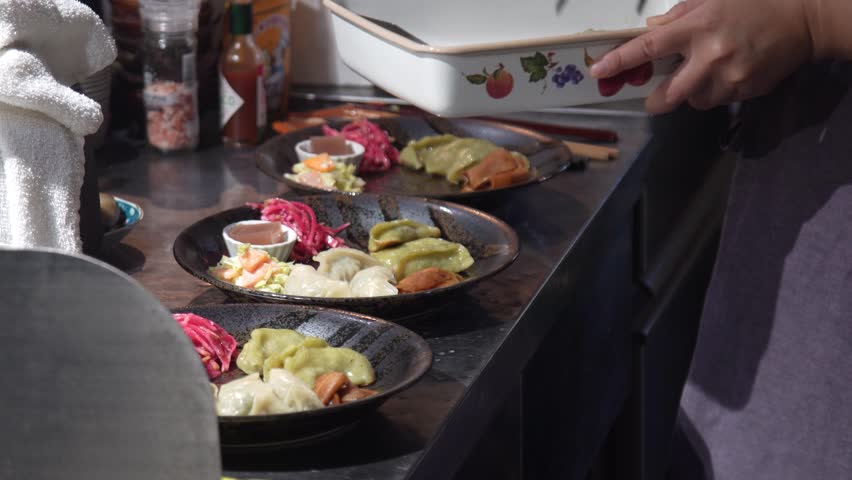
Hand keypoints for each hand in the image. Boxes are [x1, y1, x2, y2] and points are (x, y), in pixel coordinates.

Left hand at [589, 0, 814, 112]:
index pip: (648, 49)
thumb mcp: (713, 0)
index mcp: (697, 28)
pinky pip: (717, 101)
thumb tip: (652, 29)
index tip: (599, 71)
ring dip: (690, 93)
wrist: (803, 20)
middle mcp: (710, 56)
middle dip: (655, 101)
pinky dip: (714, 92)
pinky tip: (728, 74)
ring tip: (705, 74)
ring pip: (692, 101)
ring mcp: (729, 78)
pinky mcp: (745, 92)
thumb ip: (680, 16)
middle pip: (667, 95)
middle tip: (653, 98)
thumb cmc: (753, 5)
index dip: (620, 61)